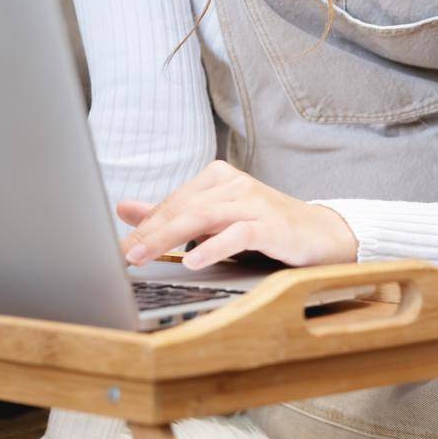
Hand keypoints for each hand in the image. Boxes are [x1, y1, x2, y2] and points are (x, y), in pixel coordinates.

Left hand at [117, 160, 358, 268]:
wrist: (319, 233)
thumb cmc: (264, 225)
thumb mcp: (215, 219)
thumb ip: (171, 213)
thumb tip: (124, 208)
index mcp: (217, 178)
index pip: (173, 202)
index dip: (144, 225)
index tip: (118, 247)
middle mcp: (234, 183)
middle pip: (183, 207)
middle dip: (150, 232)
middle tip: (124, 253)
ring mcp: (254, 201)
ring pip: (204, 216)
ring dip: (170, 238)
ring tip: (145, 255)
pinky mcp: (272, 224)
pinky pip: (238, 233)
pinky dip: (213, 247)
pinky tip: (193, 261)